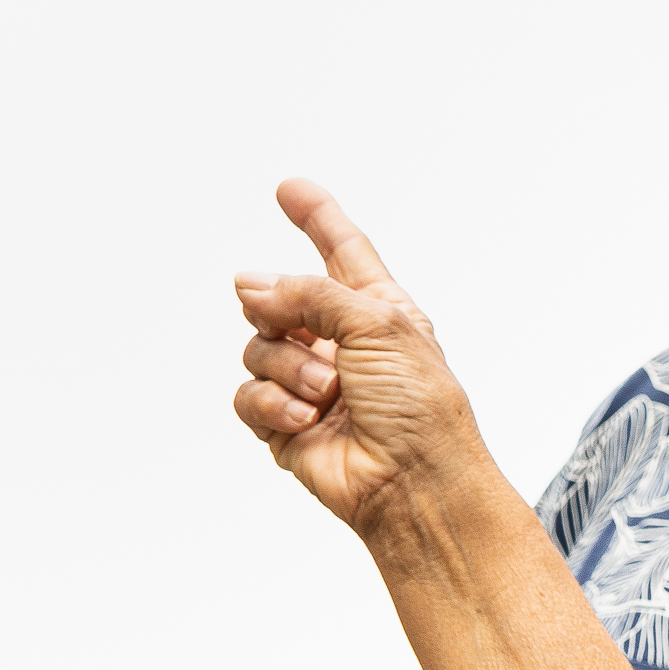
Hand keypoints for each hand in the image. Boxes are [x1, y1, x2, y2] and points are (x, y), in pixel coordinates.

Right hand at [234, 179, 485, 532]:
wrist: (414, 481)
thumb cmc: (420, 405)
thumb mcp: (378, 324)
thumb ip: (312, 293)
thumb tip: (251, 284)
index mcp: (379, 311)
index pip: (342, 253)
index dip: (318, 218)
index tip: (290, 188)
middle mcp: (342, 342)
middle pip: (280, 298)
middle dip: (284, 312)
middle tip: (310, 337)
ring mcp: (311, 382)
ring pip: (258, 347)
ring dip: (289, 368)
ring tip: (327, 393)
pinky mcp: (285, 422)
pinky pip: (248, 395)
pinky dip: (272, 404)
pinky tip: (306, 418)